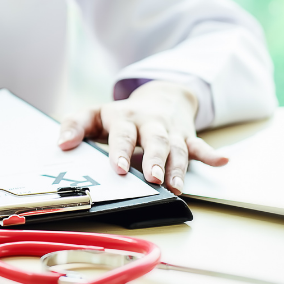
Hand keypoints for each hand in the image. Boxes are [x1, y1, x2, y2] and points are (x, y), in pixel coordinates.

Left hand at [56, 81, 227, 194]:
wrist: (160, 96)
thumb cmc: (121, 115)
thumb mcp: (95, 114)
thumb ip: (74, 125)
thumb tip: (61, 144)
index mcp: (124, 117)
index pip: (122, 134)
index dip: (120, 151)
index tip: (117, 168)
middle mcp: (149, 123)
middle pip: (155, 140)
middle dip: (155, 160)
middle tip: (153, 179)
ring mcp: (171, 130)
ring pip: (177, 148)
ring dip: (178, 167)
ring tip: (176, 186)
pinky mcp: (187, 137)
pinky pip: (200, 145)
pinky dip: (211, 154)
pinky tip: (222, 161)